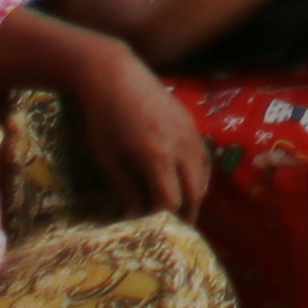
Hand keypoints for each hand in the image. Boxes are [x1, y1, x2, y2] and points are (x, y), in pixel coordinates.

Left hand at [66, 48, 216, 217]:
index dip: (164, 221)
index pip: (172, 201)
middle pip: (195, 192)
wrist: (115, 75)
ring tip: (182, 210)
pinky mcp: (191, 122)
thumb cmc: (104, 119)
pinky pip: (202, 156)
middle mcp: (181, 146)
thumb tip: (134, 216)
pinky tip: (185, 181)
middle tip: (174, 230)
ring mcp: (190, 132)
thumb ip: (125, 189)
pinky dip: (198, 174)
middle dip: (186, 214)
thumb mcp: (109, 159)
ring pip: (203, 174)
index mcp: (158, 157)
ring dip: (195, 195)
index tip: (153, 232)